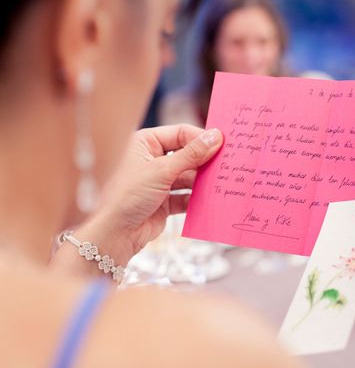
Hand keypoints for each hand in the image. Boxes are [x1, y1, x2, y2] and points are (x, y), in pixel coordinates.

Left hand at [53, 124, 222, 274]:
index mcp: (145, 143)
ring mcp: (158, 181)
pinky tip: (210, 199)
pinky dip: (197, 198)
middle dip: (205, 161)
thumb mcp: (162, 170)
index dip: (201, 138)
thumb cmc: (128, 195)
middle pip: (187, 154)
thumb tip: (216, 137)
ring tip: (221, 182)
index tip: (223, 143)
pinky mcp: (164, 202)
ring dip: (203, 181)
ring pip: (189, 176)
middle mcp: (151, 160)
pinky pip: (186, 195)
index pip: (180, 133)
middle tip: (227, 163)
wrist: (114, 234)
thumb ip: (192, 154)